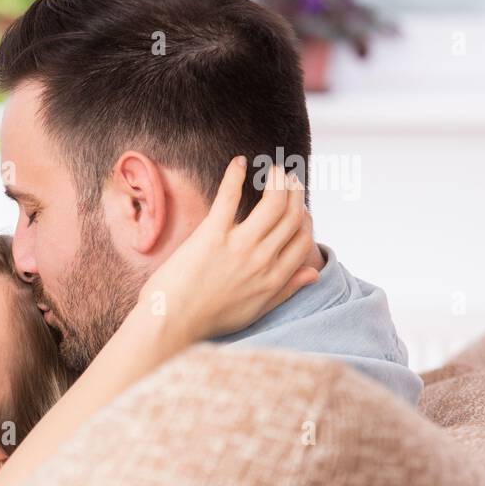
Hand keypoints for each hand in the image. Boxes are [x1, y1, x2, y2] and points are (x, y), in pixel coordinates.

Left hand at [138, 156, 318, 343]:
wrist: (171, 323)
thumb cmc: (209, 319)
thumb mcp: (256, 310)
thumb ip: (286, 289)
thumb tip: (313, 273)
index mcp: (274, 278)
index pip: (303, 240)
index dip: (304, 219)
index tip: (298, 207)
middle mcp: (263, 259)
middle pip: (291, 217)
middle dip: (294, 194)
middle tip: (288, 179)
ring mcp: (239, 246)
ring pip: (272, 203)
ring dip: (276, 180)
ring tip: (274, 169)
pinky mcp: (211, 235)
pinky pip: (230, 197)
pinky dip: (236, 176)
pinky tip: (240, 162)